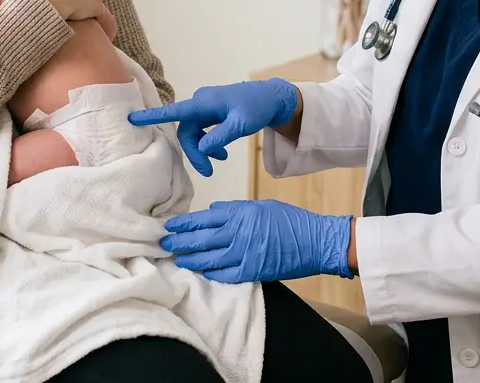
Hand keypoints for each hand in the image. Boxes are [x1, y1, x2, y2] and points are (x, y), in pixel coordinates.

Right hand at [127, 78, 297, 176]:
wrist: (271, 98)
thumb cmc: (257, 107)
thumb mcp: (242, 125)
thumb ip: (221, 137)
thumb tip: (202, 149)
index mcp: (203, 103)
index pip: (174, 111)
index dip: (152, 116)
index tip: (132, 118)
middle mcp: (200, 103)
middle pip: (186, 132)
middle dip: (195, 153)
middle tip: (209, 172)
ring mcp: (204, 107)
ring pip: (193, 133)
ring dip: (203, 149)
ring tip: (220, 160)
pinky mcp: (210, 112)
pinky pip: (201, 130)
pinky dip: (208, 144)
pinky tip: (221, 154)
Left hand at [160, 199, 352, 282]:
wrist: (315, 241)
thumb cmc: (289, 220)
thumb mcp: (260, 206)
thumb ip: (235, 209)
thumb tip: (212, 211)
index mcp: (239, 213)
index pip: (203, 218)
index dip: (184, 224)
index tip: (169, 227)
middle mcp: (238, 233)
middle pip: (201, 239)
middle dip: (180, 243)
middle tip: (164, 246)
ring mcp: (244, 253)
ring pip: (209, 259)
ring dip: (191, 260)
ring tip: (178, 260)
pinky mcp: (252, 271)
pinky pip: (226, 275)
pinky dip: (213, 274)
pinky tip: (203, 272)